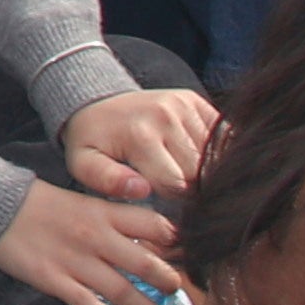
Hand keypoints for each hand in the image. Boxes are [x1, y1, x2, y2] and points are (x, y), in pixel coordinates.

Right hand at [0, 178, 188, 304]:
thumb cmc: (41, 204)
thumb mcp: (83, 201)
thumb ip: (113, 219)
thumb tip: (146, 237)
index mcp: (103, 213)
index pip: (152, 224)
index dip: (173, 239)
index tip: (185, 252)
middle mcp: (96, 237)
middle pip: (143, 261)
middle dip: (166, 279)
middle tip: (177, 291)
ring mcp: (76, 261)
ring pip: (120, 289)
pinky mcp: (55, 281)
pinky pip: (87, 304)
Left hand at [62, 86, 220, 205]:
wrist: (94, 100)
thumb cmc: (91, 141)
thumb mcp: (83, 163)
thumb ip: (108, 181)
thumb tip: (142, 191)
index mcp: (141, 135)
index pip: (177, 186)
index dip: (173, 204)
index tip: (162, 204)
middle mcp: (166, 116)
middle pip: (198, 173)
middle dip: (189, 189)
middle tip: (171, 191)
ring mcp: (183, 105)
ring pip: (212, 156)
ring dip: (201, 171)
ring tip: (180, 173)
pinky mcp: (194, 100)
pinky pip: (220, 137)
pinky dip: (212, 153)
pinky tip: (193, 158)